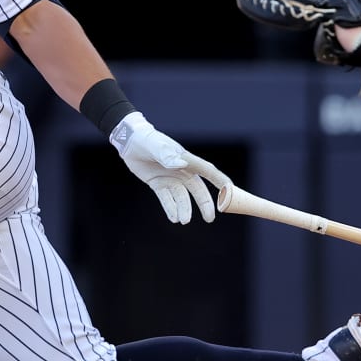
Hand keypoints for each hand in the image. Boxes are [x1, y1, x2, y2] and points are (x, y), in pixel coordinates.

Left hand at [110, 112, 230, 223]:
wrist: (129, 142)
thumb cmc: (146, 140)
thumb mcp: (156, 146)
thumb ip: (167, 156)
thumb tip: (181, 164)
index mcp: (186, 159)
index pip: (207, 171)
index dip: (220, 181)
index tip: (231, 191)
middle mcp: (181, 170)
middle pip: (197, 190)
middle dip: (204, 204)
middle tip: (209, 218)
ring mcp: (171, 178)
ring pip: (182, 197)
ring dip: (184, 209)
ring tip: (183, 221)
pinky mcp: (159, 184)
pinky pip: (167, 199)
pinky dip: (170, 208)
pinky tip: (173, 218)